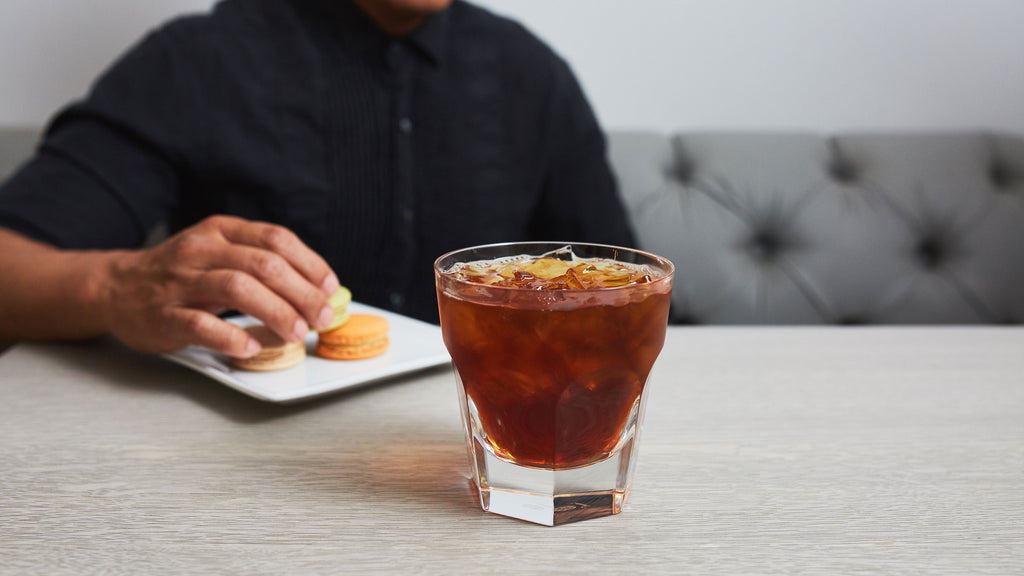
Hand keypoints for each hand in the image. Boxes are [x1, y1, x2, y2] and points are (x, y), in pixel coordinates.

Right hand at [101, 215, 338, 356]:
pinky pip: (202, 325)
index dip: (310, 264)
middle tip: (322, 317)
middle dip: (302, 293)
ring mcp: (180, 282)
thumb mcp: (219, 253)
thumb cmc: (181, 274)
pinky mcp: (163, 315)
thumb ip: (261, 263)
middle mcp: (201, 250)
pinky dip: (232, 336)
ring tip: (297, 333)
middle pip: (264, 265)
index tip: (330, 288)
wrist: (115, 288)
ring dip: (276, 312)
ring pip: (237, 288)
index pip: (276, 239)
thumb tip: (318, 288)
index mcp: (221, 231)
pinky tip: (251, 346)